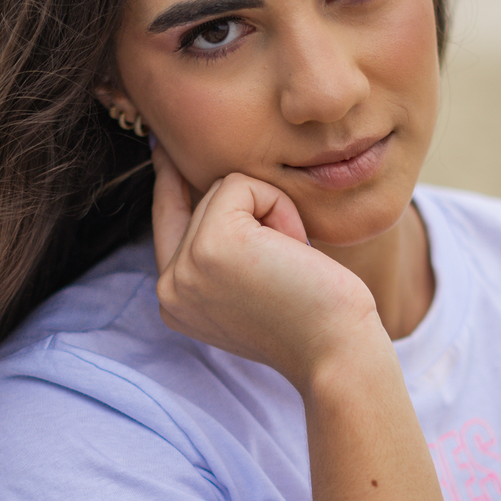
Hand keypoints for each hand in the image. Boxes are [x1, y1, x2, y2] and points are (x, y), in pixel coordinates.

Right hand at [151, 144, 379, 390]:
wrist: (337, 351)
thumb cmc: (314, 319)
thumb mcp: (251, 286)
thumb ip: (221, 252)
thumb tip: (217, 184)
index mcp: (175, 301)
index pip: (166, 223)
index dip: (169, 183)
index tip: (162, 148)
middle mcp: (168, 288)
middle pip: (202, 199)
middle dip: (256, 215)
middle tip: (288, 266)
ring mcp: (185, 267)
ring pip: (223, 188)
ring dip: (272, 212)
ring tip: (291, 262)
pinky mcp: (212, 244)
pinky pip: (243, 185)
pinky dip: (279, 208)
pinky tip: (293, 250)